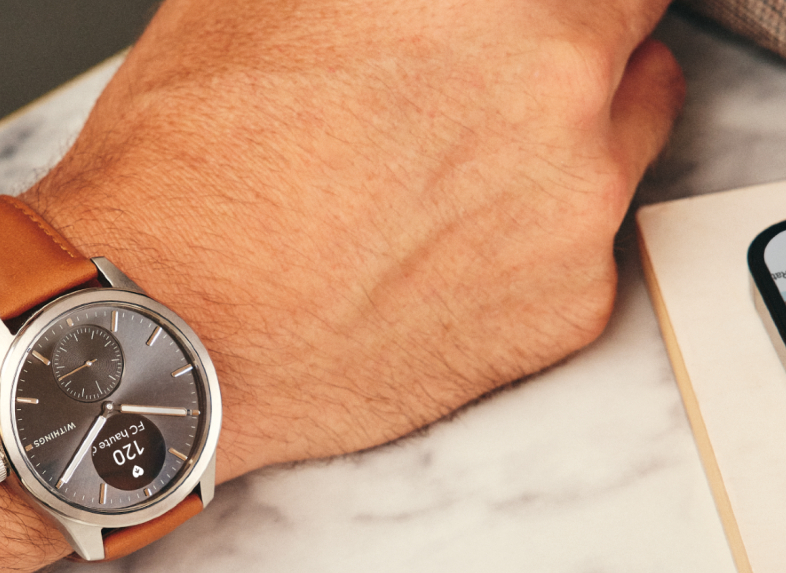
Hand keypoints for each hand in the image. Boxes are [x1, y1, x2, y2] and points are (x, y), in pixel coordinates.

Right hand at [26, 0, 684, 478]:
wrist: (157, 326)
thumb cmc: (190, 171)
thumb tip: (405, 9)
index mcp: (504, 1)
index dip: (536, 4)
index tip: (509, 20)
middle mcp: (565, 90)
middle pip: (628, 36)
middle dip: (564, 46)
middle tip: (468, 78)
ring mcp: (580, 208)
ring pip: (624, 139)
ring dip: (564, 136)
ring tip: (446, 167)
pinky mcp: (569, 310)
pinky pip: (585, 248)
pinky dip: (532, 238)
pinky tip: (433, 244)